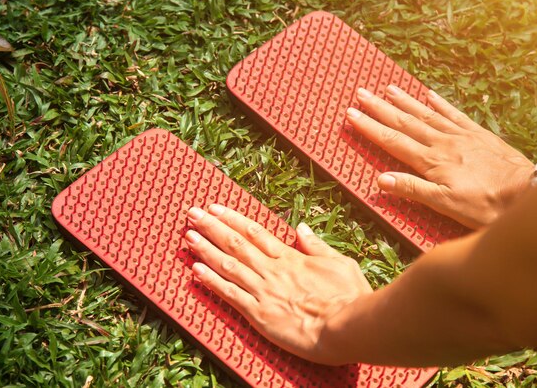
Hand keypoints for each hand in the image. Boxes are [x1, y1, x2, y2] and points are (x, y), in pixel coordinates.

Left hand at [185, 205, 372, 364]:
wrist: (347, 327)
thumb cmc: (349, 297)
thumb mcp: (339, 262)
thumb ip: (316, 245)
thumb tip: (301, 228)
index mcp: (290, 257)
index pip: (255, 232)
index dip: (232, 219)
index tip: (215, 208)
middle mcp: (272, 270)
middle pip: (236, 243)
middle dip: (211, 227)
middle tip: (191, 213)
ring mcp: (264, 291)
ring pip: (228, 265)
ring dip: (205, 249)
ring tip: (187, 237)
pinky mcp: (259, 314)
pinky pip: (230, 295)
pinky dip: (211, 282)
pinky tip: (195, 272)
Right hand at [346, 86, 533, 228]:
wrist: (527, 192)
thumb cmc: (485, 205)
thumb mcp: (445, 204)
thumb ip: (413, 189)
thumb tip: (380, 180)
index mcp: (431, 161)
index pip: (393, 141)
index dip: (370, 127)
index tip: (351, 114)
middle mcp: (442, 143)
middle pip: (405, 122)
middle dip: (380, 108)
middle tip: (361, 92)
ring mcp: (460, 135)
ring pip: (426, 113)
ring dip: (405, 101)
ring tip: (387, 88)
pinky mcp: (478, 134)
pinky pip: (454, 113)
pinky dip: (439, 103)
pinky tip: (429, 94)